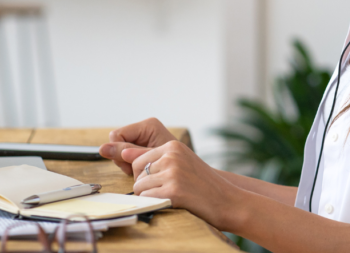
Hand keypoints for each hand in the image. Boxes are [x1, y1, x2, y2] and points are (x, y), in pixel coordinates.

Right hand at [99, 118, 176, 174]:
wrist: (189, 175)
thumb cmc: (174, 165)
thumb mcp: (148, 158)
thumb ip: (126, 152)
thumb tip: (103, 148)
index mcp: (148, 125)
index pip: (117, 135)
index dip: (120, 151)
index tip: (133, 163)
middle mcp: (144, 128)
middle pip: (117, 143)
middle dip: (124, 158)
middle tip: (138, 168)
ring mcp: (143, 137)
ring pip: (120, 151)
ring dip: (127, 163)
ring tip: (142, 169)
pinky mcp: (143, 146)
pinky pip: (126, 155)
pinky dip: (131, 165)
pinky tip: (141, 169)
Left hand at [126, 140, 241, 230]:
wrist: (227, 200)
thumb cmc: (203, 185)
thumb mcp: (180, 164)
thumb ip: (153, 158)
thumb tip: (122, 152)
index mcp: (173, 146)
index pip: (139, 159)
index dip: (145, 175)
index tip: (161, 181)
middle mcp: (172, 156)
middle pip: (137, 172)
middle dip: (145, 185)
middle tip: (165, 190)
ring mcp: (173, 173)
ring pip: (139, 186)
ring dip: (149, 196)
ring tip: (169, 196)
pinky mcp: (173, 190)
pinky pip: (146, 198)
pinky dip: (153, 204)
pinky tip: (170, 202)